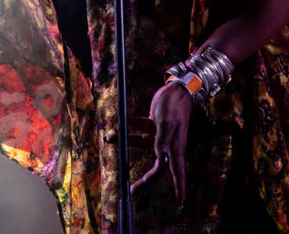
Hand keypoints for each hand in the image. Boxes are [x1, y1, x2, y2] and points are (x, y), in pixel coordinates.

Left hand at [129, 81, 192, 204]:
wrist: (175, 87)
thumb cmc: (173, 105)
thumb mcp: (166, 123)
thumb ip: (163, 142)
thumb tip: (162, 161)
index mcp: (175, 146)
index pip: (174, 171)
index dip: (178, 187)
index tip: (179, 202)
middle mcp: (168, 144)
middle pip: (157, 167)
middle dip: (145, 179)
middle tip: (132, 190)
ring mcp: (160, 135)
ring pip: (141, 144)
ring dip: (125, 142)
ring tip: (109, 139)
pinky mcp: (154, 125)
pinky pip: (139, 129)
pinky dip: (128, 126)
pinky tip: (117, 121)